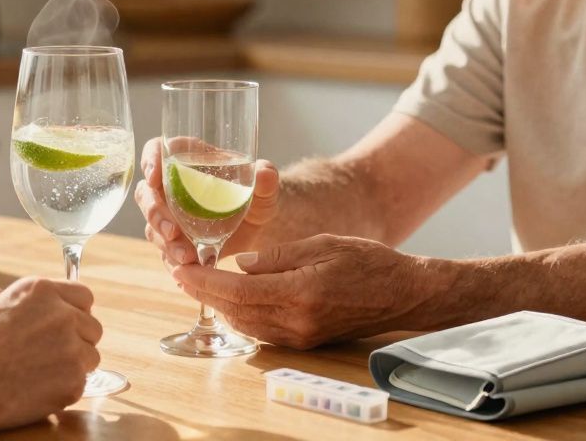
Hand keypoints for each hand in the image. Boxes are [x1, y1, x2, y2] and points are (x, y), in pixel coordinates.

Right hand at [0, 276, 101, 440]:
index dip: (76, 311)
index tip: (69, 323)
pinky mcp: (74, 379)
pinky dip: (66, 387)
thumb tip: (22, 310)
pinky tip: (40, 389)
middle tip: (54, 354)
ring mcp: (71, 347)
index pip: (82, 295)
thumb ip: (15, 305)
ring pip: (90, 355)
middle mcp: (61, 314)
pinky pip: (82, 382)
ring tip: (44, 374)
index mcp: (40, 291)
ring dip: (74, 364)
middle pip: (91, 326)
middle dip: (78, 339)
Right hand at [135, 137, 279, 266]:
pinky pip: (164, 251)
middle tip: (173, 232)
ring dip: (165, 242)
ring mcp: (169, 216)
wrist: (256, 226)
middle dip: (155, 213)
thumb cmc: (256, 196)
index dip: (150, 160)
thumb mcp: (264, 187)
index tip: (154, 177)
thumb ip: (266, 178)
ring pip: (152, 226)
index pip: (158, 150)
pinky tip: (186, 275)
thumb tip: (265, 172)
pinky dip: (173, 262)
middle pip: (147, 193)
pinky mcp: (173, 241)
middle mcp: (171, 187)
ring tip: (187, 257)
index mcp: (187, 161)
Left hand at [172, 234, 433, 349]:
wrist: (405, 294)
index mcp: (300, 292)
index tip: (181, 269)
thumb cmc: (369, 261)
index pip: (238, 290)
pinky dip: (242, 316)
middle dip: (205, 294)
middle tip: (181, 275)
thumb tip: (240, 264)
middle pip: (236, 311)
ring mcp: (301, 336)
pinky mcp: (306, 342)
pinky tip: (232, 301)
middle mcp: (297, 321)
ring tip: (199, 285)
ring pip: (247, 324)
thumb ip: (278, 256)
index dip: (205, 281)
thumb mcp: (322, 244)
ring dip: (220, 307)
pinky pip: (264, 331)